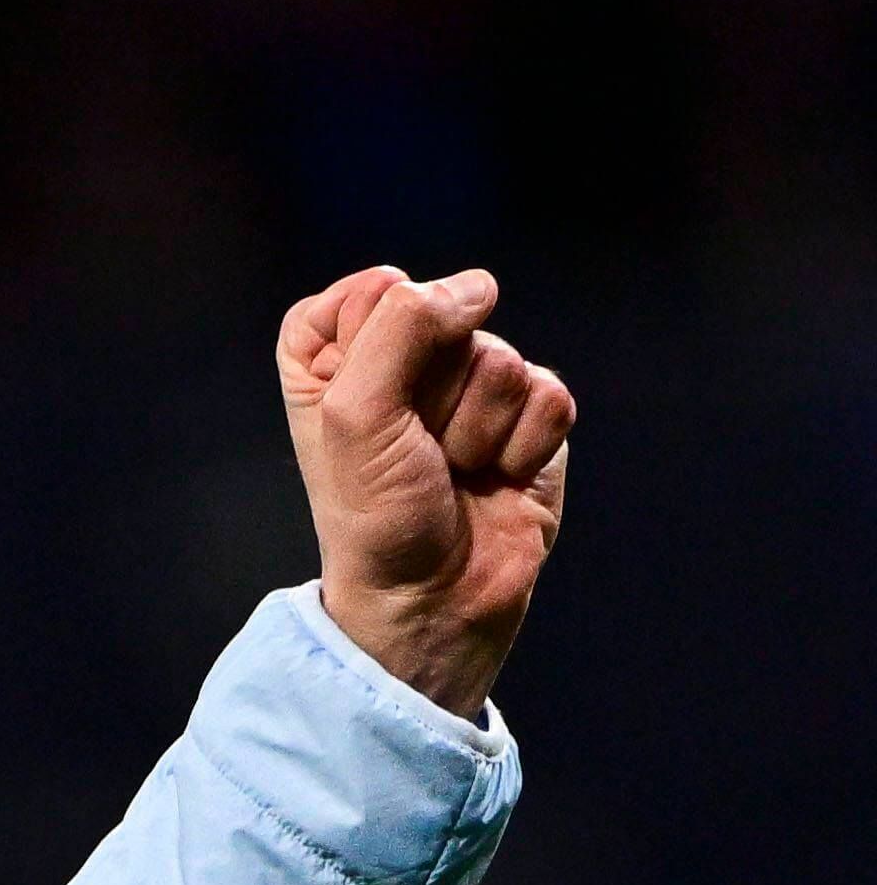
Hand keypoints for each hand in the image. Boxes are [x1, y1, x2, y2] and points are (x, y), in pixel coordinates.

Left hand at [278, 265, 573, 719]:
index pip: (373, 289)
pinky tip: (496, 480)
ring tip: (454, 472)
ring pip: (502, 357)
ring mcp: (471, 387)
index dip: (377, 344)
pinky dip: (524, 445)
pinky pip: (549, 394)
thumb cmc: (376, 514)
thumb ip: (403, 325)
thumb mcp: (356, 414)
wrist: (434, 598)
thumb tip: (477, 286)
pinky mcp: (529, 418)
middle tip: (415, 452)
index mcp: (334, 355)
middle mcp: (403, 362)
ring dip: (479, 427)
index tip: (363, 409)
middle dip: (436, 391)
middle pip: (449, 318)